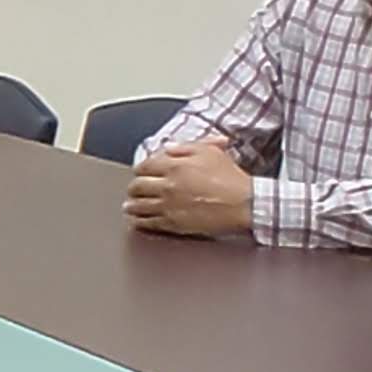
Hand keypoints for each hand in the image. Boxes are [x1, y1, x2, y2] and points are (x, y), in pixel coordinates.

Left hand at [124, 143, 255, 237]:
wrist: (243, 203)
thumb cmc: (230, 178)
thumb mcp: (210, 152)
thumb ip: (185, 148)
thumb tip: (167, 148)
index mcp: (174, 165)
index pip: (144, 166)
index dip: (140, 169)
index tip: (140, 172)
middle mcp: (167, 185)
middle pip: (137, 186)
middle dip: (134, 187)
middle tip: (133, 189)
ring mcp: (169, 206)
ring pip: (138, 206)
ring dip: (131, 205)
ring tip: (129, 206)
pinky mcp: (174, 223)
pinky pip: (149, 223)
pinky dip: (139, 222)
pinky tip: (136, 221)